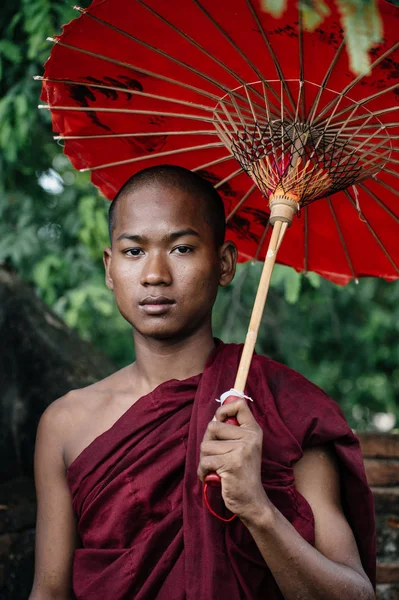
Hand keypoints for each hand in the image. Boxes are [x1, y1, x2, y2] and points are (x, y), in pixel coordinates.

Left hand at [198, 398, 270, 523]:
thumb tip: (215, 416)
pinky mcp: (232, 464)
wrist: (252, 501)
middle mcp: (250, 438)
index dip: (223, 410)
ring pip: (205, 445)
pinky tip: (211, 476)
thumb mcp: (244, 448)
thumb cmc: (242, 473)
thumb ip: (232, 431)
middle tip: (216, 455)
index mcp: (253, 431)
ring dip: (204, 459)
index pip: (239, 404)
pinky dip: (203, 471)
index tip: (220, 420)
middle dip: (208, 442)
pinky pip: (205, 460)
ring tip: (216, 468)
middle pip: (213, 426)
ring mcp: (242, 450)